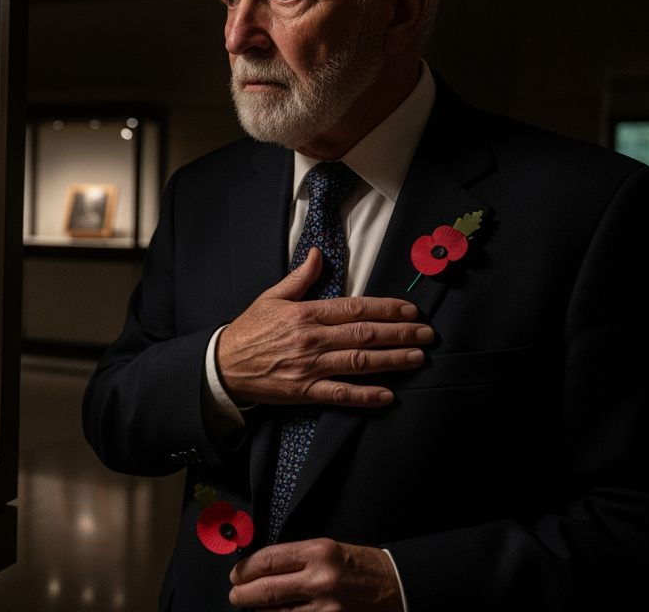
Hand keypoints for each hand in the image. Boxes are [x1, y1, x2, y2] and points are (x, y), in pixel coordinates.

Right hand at [217, 248, 432, 406]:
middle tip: (426, 334)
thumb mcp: (271, 297)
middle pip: (364, 334)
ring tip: (417, 357)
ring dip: (392, 360)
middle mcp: (311, 339)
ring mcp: (309, 366)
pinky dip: (365, 395)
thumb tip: (319, 254)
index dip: (386, 309)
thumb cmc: (248, 331)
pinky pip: (340, 394)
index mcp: (305, 313)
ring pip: (359, 362)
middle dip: (400, 333)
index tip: (409, 310)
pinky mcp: (304, 390)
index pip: (355, 308)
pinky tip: (387, 394)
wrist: (223, 365)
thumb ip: (301, 277)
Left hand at [229, 538, 402, 610]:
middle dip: (242, 594)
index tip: (236, 574)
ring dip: (259, 611)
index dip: (244, 569)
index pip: (266, 561)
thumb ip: (294, 558)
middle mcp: (321, 580)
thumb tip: (258, 568)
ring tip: (254, 607)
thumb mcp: (327, 549)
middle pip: (265, 590)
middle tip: (235, 595)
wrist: (397, 586)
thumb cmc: (361, 567)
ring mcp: (327, 608)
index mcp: (318, 553)